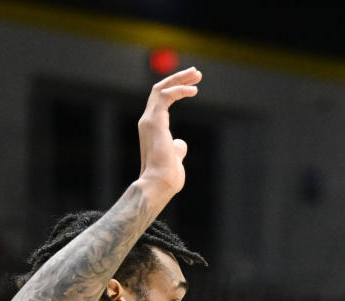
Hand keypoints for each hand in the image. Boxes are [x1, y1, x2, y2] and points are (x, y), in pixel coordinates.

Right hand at [137, 67, 200, 197]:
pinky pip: (166, 96)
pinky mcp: (154, 121)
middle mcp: (148, 121)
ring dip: (179, 79)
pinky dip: (179, 90)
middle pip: (160, 90)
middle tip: (196, 73)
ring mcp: (149, 120)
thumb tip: (181, 144)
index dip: (176, 90)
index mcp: (152, 128)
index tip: (193, 87)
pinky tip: (193, 90)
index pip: (161, 101)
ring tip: (196, 74)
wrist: (159, 185)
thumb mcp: (175, 159)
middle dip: (178, 79)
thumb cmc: (167, 178)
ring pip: (161, 89)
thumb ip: (177, 149)